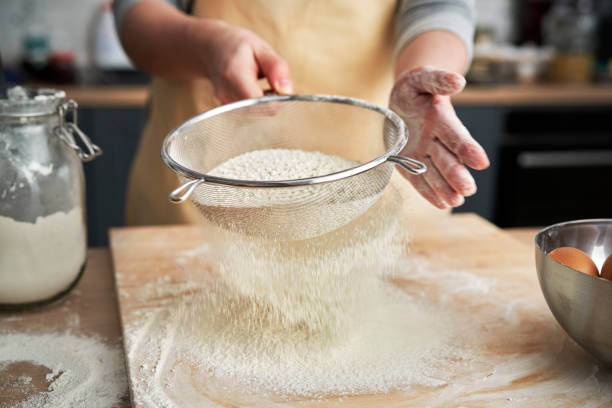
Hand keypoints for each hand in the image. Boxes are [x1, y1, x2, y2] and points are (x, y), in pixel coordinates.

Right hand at [201, 21, 292, 103]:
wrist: (211, 48)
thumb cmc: (238, 46)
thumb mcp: (261, 49)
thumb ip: (277, 68)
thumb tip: (288, 91)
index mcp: (234, 75)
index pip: (260, 101)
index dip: (277, 99)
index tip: (282, 87)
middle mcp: (226, 93)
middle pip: (260, 109)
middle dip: (274, 99)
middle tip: (271, 78)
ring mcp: (225, 103)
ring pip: (257, 112)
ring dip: (267, 100)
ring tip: (260, 80)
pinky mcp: (227, 109)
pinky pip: (251, 111)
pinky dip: (259, 102)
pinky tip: (256, 88)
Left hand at [389, 66, 489, 208]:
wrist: (402, 100)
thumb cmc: (413, 88)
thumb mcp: (421, 78)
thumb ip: (438, 80)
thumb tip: (457, 81)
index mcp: (441, 119)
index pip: (456, 136)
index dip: (468, 148)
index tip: (481, 162)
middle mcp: (436, 140)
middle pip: (448, 159)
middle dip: (457, 174)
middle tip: (467, 189)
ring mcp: (424, 154)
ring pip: (436, 173)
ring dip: (445, 188)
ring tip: (455, 201)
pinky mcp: (410, 163)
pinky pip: (419, 179)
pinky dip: (429, 192)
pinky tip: (441, 204)